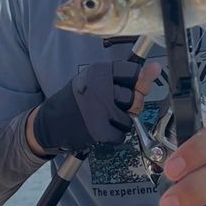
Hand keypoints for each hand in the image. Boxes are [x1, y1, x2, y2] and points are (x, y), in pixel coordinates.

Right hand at [29, 60, 160, 155]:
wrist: (49, 123)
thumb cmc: (77, 100)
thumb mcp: (96, 81)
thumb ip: (127, 77)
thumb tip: (156, 69)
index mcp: (100, 71)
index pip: (134, 72)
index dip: (136, 82)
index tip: (130, 86)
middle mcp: (100, 88)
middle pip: (136, 97)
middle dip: (130, 105)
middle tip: (113, 106)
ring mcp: (99, 109)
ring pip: (130, 118)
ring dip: (121, 122)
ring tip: (103, 118)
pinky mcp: (98, 130)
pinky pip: (122, 135)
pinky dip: (114, 136)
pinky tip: (101, 129)